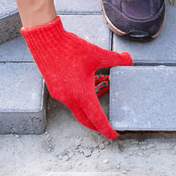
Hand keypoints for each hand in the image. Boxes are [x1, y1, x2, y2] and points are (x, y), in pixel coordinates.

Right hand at [21, 16, 131, 138]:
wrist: (46, 40)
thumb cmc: (71, 48)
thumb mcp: (98, 54)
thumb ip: (116, 60)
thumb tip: (129, 60)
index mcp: (82, 95)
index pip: (97, 119)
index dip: (107, 129)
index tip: (114, 135)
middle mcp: (69, 99)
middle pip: (85, 119)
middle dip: (96, 125)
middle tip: (106, 127)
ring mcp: (59, 95)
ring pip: (77, 107)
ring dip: (88, 105)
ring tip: (101, 90)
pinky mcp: (54, 88)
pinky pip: (69, 98)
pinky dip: (79, 96)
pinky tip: (86, 83)